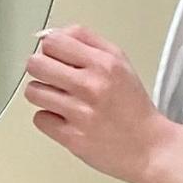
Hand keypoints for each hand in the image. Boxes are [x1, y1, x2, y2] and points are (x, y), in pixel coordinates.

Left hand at [24, 24, 182, 182]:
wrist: (149, 147)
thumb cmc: (133, 107)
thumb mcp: (119, 62)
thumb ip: (85, 41)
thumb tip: (51, 34)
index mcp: (103, 63)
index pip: (53, 41)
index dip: (50, 49)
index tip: (56, 58)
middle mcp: (91, 86)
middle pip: (36, 64)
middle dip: (41, 70)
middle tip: (53, 79)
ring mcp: (80, 113)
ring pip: (33, 91)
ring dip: (42, 95)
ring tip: (60, 100)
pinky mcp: (72, 138)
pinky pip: (40, 119)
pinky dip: (49, 120)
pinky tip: (64, 120)